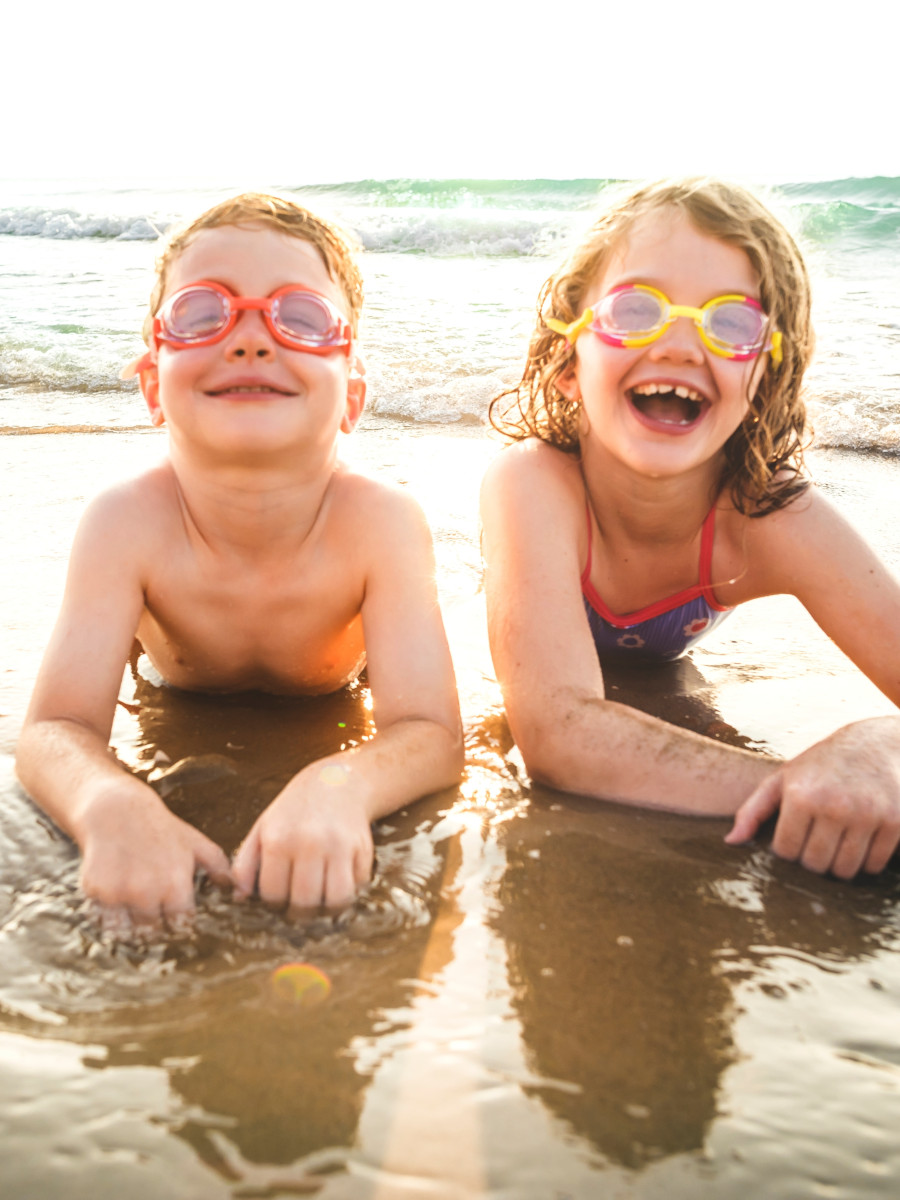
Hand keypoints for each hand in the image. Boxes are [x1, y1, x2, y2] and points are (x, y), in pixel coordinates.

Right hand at [80, 786, 231, 933]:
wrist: (116, 809)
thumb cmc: (160, 828)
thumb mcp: (195, 842)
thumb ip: (218, 866)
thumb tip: (236, 889)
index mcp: (175, 884)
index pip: (181, 925)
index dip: (179, 922)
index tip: (175, 917)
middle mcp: (147, 892)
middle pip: (153, 932)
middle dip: (155, 924)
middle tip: (154, 909)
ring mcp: (119, 893)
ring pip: (127, 931)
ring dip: (131, 924)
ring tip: (134, 904)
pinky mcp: (95, 891)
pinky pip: (103, 919)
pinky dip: (108, 915)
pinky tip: (116, 896)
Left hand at [232, 765, 373, 911]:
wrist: (336, 781)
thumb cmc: (294, 810)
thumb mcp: (263, 828)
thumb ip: (245, 864)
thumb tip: (238, 898)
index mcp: (278, 839)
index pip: (273, 894)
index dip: (274, 904)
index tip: (278, 900)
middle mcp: (310, 843)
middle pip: (304, 902)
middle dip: (299, 912)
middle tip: (298, 906)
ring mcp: (339, 846)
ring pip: (335, 900)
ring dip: (326, 908)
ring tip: (318, 900)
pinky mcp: (362, 848)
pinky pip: (357, 886)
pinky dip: (349, 892)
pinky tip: (337, 882)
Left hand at [726, 718, 899, 877]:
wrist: (876, 744)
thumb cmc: (821, 765)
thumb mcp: (782, 779)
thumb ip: (753, 810)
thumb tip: (731, 842)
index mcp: (801, 795)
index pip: (785, 852)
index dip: (787, 849)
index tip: (794, 835)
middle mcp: (834, 805)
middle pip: (815, 865)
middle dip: (812, 859)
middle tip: (816, 841)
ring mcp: (867, 815)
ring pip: (845, 870)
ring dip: (838, 864)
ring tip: (836, 843)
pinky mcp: (894, 823)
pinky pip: (874, 865)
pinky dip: (865, 861)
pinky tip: (860, 840)